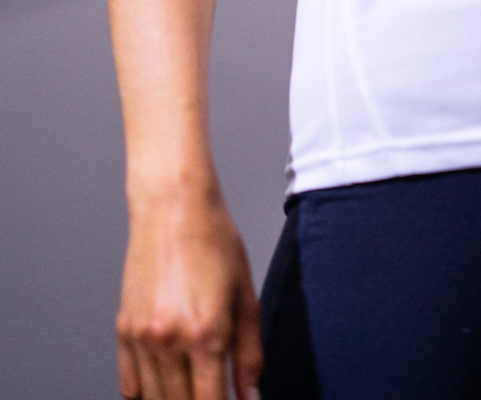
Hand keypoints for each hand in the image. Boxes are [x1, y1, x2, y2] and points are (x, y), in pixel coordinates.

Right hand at [116, 190, 261, 399]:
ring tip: (192, 390)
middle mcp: (170, 340)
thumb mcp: (246, 294)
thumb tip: (250, 396)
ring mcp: (142, 337)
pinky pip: (130, 385)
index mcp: (207, 332)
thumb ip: (250, 353)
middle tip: (213, 393)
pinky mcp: (123, 331)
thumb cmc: (214, 240)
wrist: (173, 206)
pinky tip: (163, 389)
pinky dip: (146, 395)